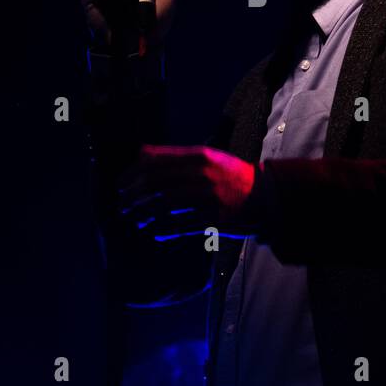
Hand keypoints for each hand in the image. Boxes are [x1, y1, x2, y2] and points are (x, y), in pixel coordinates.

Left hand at [118, 145, 259, 239]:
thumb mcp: (206, 156)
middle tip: (122, 205)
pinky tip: (153, 232)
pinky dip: (163, 229)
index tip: (120, 184)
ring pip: (164, 205)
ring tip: (134, 220)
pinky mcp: (215, 218)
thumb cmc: (230, 175)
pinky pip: (181, 225)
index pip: (155, 162)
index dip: (132, 174)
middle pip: (156, 183)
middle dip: (133, 196)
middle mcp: (202, 174)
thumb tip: (141, 153)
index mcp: (198, 156)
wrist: (265, 194)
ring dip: (143, 214)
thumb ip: (173, 155)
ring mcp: (209, 196)